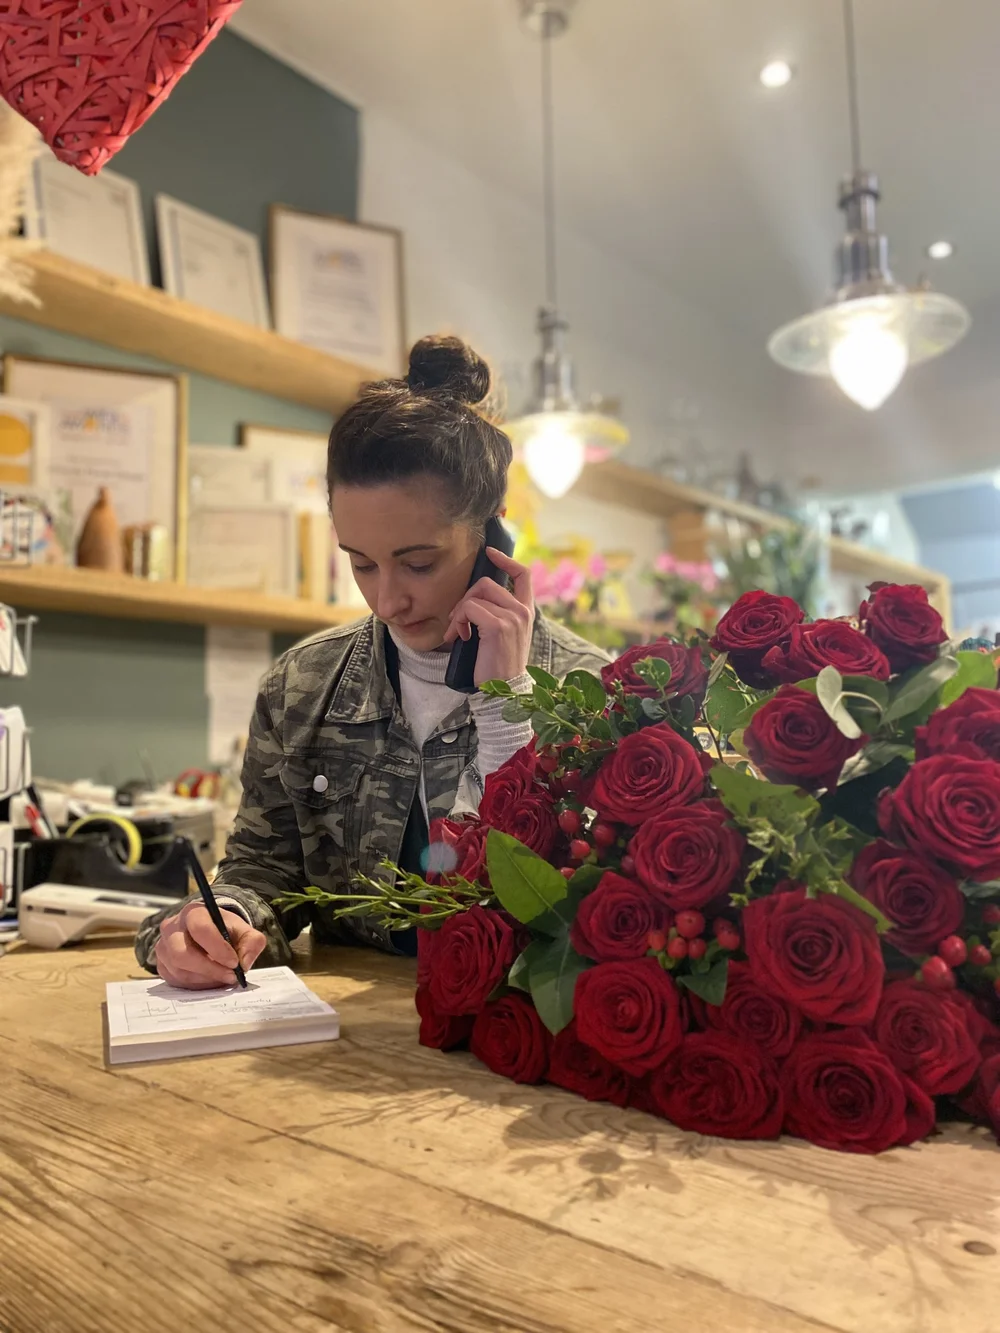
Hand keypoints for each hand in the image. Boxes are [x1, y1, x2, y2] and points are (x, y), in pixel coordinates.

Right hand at [154, 899, 266, 989]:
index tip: (234, 963)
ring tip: (223, 978)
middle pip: (183, 953)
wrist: (210, 934)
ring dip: (205, 979)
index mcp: (193, 912)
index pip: (200, 929)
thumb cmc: (226, 931)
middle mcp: (172, 927)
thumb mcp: (245, 931)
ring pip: (179, 970)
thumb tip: (244, 963)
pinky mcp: (161, 965)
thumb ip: (252, 943)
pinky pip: (175, 980)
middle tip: (230, 976)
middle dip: (210, 969)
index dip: (218, 949)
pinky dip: (195, 985)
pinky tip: (210, 980)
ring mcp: (163, 947)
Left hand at [444, 547, 533, 685]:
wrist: (503, 691)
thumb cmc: (497, 666)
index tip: (490, 552)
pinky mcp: (499, 626)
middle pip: (487, 582)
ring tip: (457, 632)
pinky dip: (458, 620)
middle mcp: (523, 611)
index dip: (506, 560)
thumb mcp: (502, 636)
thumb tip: (471, 599)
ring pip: (475, 595)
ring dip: (459, 613)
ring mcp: (513, 617)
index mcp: (526, 612)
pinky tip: (459, 636)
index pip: (523, 574)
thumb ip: (496, 615)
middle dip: (466, 598)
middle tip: (457, 620)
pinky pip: (470, 608)